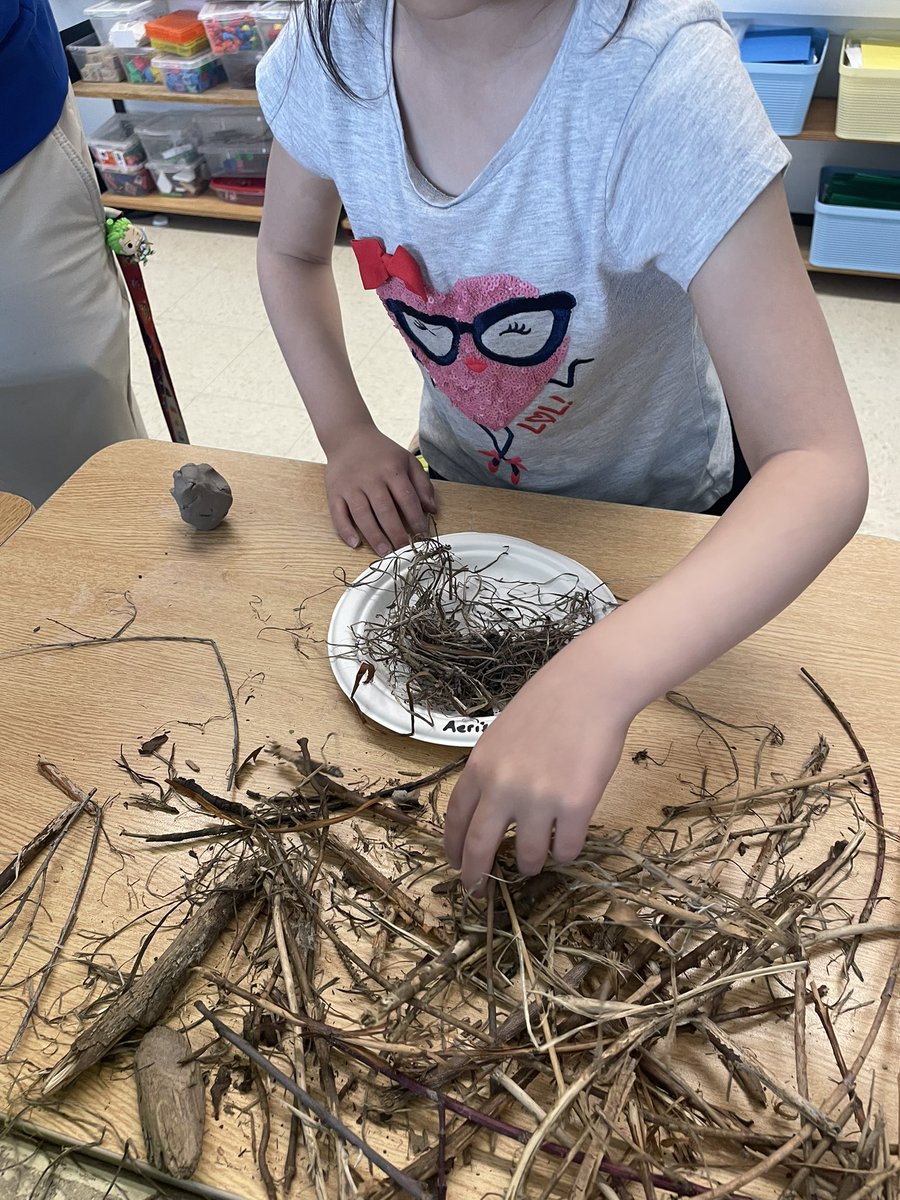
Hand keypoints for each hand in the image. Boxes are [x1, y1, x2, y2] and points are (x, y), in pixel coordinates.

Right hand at [324, 425, 436, 554]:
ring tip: (385, 553)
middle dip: (396, 533)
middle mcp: (371, 478)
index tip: (423, 536)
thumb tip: (432, 510)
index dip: (416, 520)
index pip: (407, 499)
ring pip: (362, 515)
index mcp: (392, 470)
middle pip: (385, 510)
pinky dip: (345, 530)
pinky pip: (338, 514)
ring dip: (374, 536)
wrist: (348, 437)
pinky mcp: (334, 492)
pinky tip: (355, 544)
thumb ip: (422, 484)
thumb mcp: (407, 460)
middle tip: (404, 551)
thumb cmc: (381, 452)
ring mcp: (350, 486)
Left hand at [444, 641, 630, 893]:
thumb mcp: (499, 736)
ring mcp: (539, 799)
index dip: (453, 849)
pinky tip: (566, 845)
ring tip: (535, 863)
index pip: (455, 820)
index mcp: (480, 768)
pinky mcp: (575, 806)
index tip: (455, 865)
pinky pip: (567, 848)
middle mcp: (503, 788)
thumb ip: (489, 773)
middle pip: (480, 847)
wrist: (589, 688)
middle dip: (477, 875)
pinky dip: (565, 853)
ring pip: (528, 856)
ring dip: (530, 865)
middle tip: (479, 891)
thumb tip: (484, 812)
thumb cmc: (547, 705)